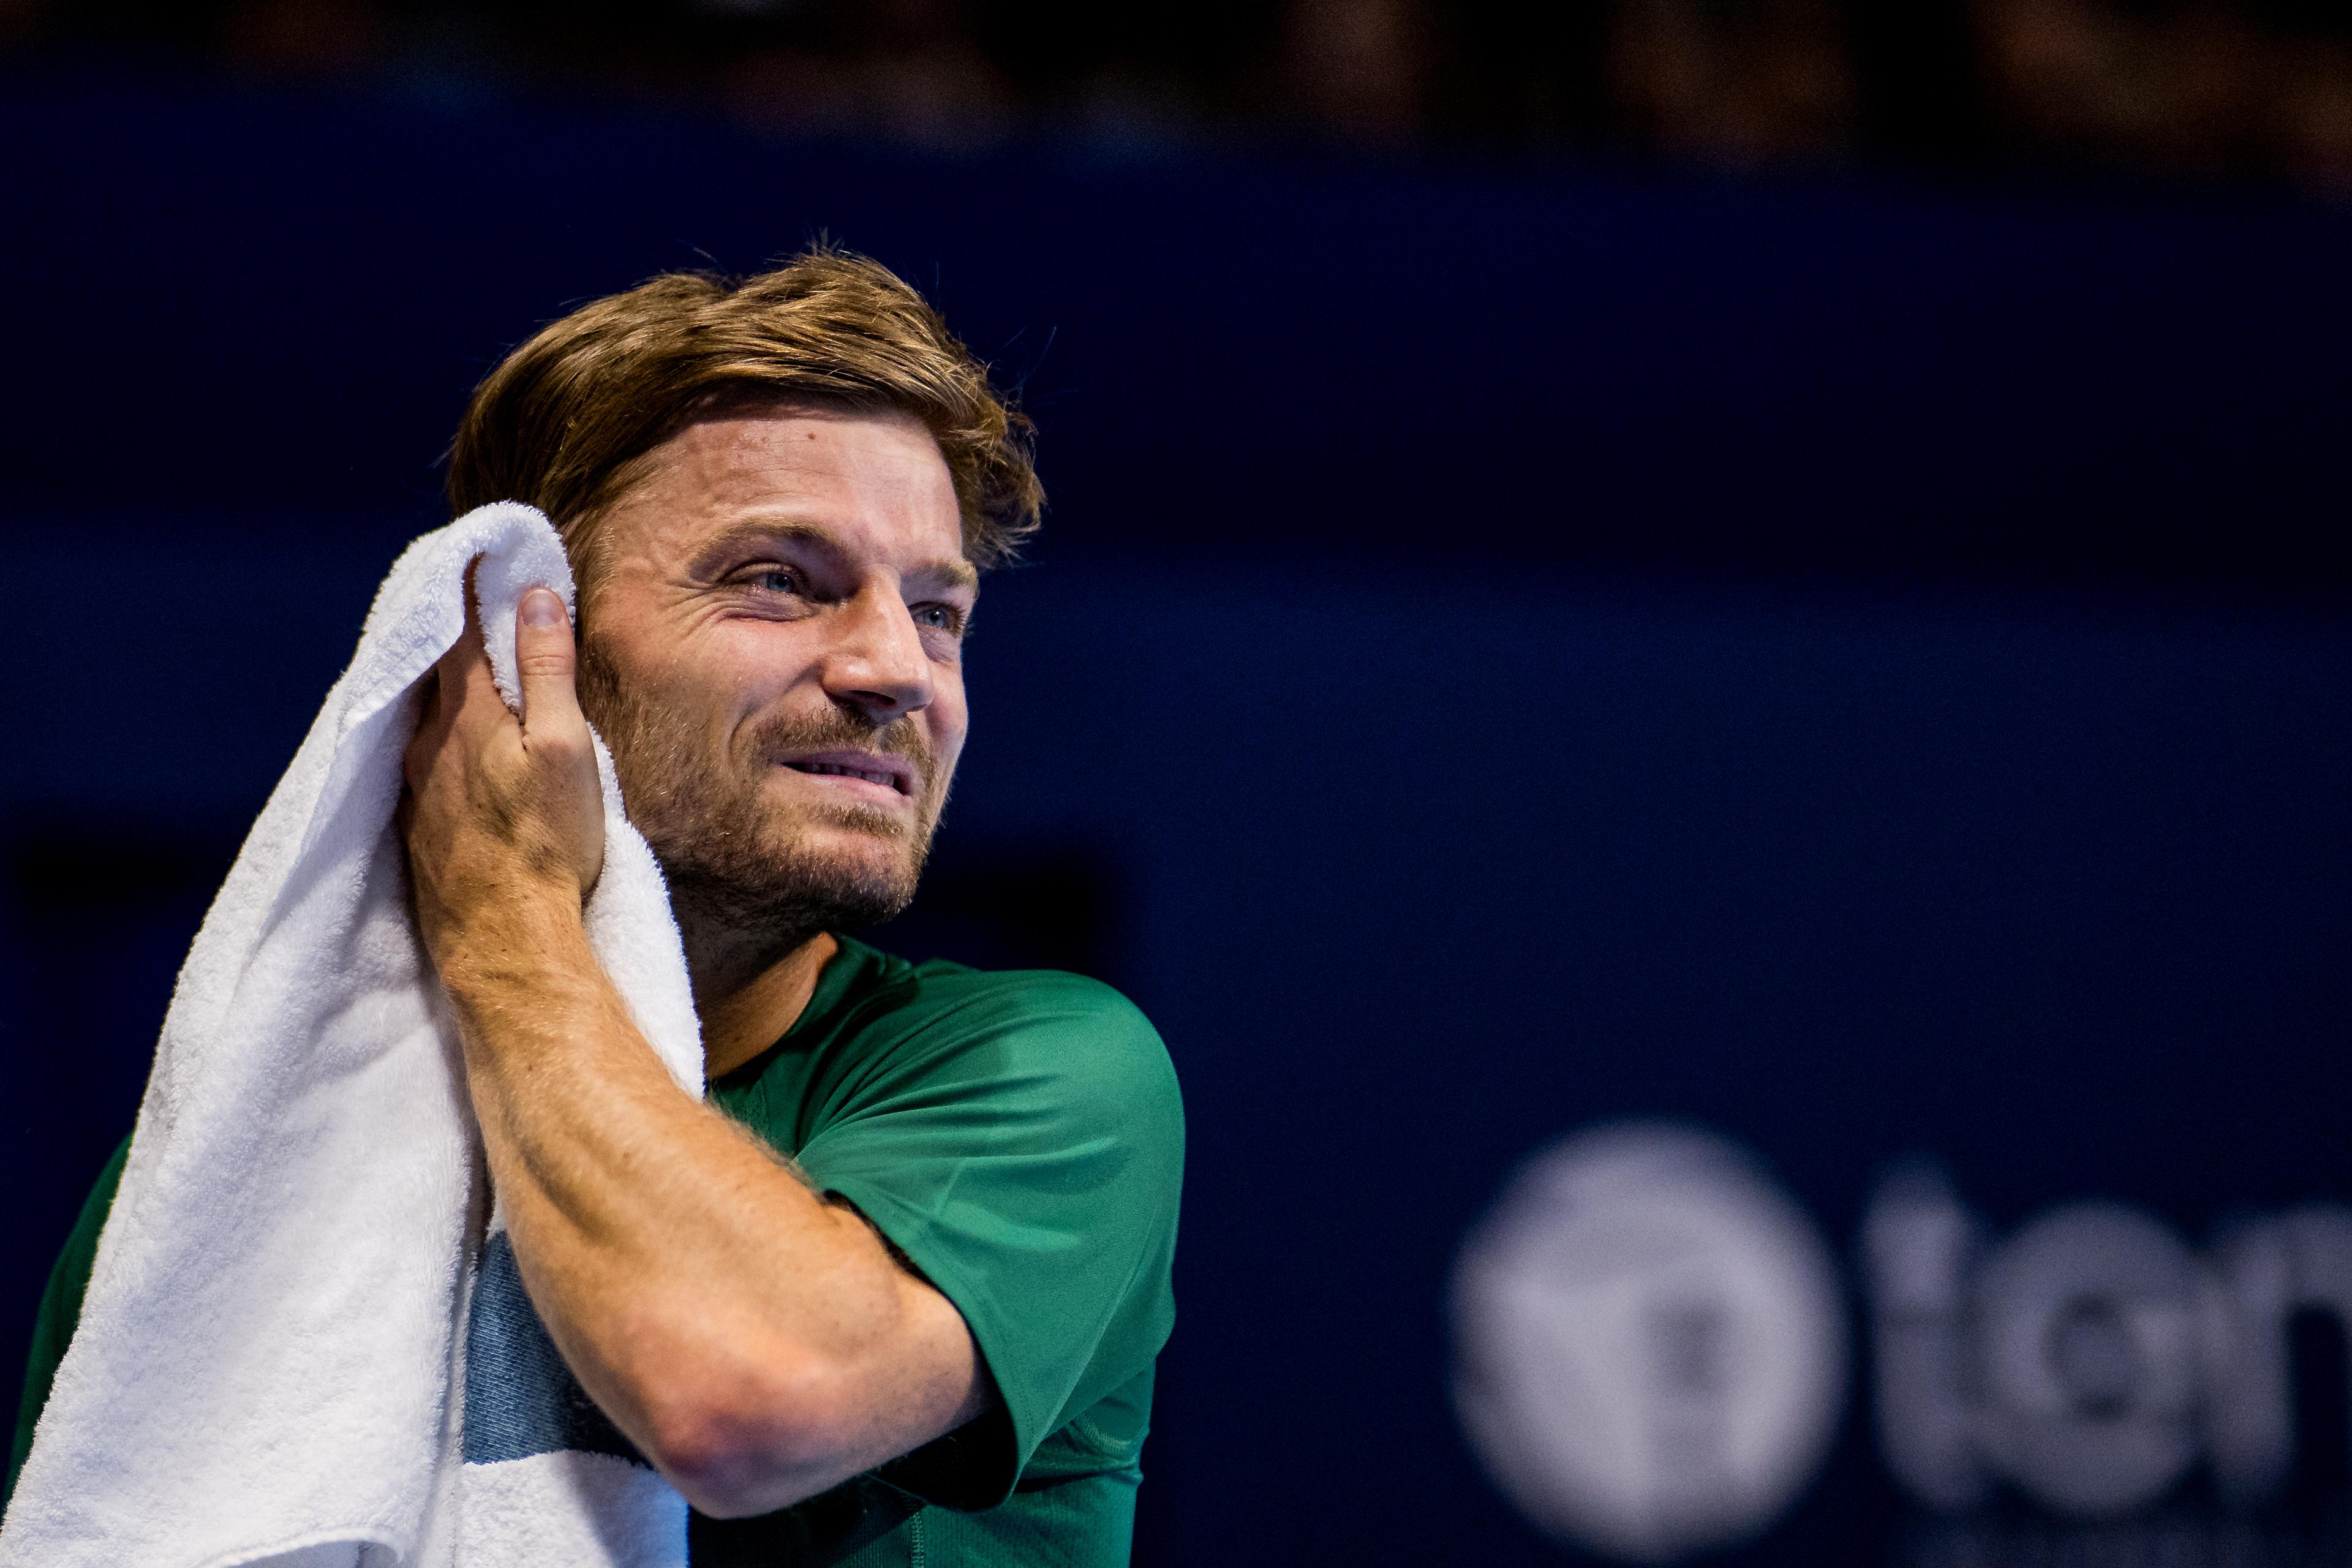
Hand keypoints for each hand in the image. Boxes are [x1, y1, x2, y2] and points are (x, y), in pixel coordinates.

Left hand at [399, 577, 604, 975]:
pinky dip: (439, 735)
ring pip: (424, 716)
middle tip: (473, 601)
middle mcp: (427, 743)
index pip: (460, 629)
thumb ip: (548, 670)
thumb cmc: (548, 844)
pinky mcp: (416, 825)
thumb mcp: (566, 748)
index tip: (479, 552)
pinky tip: (457, 748)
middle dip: (456, 633)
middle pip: (436, 670)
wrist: (504, 941)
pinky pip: (421, 759)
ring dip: (445, 687)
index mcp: (466, 715)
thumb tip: (532, 596)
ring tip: (468, 670)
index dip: (470, 586)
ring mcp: (414, 787)